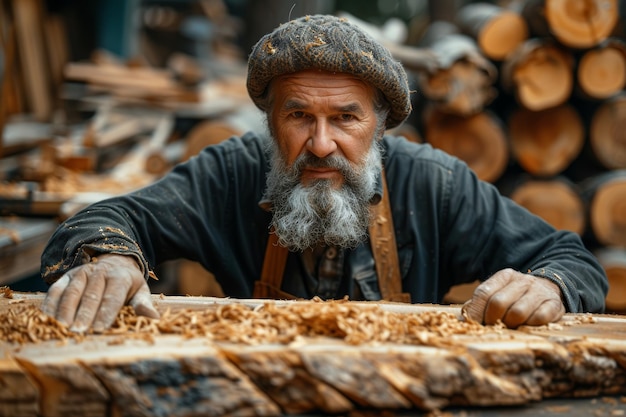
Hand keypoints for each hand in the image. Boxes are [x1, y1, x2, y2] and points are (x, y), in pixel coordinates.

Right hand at [41, 253, 159, 332]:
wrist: (113, 260)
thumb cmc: (127, 283)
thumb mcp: (140, 290)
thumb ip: (143, 304)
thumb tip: (154, 318)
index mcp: (120, 277)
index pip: (112, 296)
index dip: (105, 313)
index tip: (99, 329)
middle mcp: (99, 272)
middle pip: (91, 296)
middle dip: (84, 315)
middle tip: (78, 333)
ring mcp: (81, 273)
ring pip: (72, 292)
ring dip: (66, 311)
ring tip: (62, 328)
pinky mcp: (66, 276)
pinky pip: (56, 289)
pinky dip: (51, 304)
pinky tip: (47, 318)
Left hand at [462, 268, 564, 327]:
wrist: (550, 290)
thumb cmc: (517, 298)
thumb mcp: (499, 293)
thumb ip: (482, 304)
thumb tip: (466, 319)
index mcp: (504, 276)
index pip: (483, 293)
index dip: (476, 312)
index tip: (474, 325)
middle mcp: (522, 280)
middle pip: (498, 303)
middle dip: (492, 320)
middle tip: (494, 328)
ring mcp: (539, 291)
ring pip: (517, 312)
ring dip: (511, 325)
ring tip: (511, 327)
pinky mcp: (554, 304)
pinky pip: (539, 318)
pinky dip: (530, 326)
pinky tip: (527, 326)